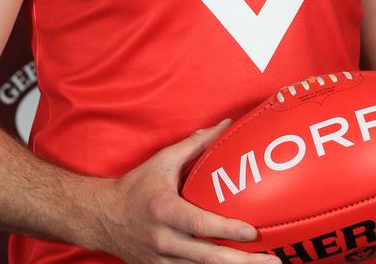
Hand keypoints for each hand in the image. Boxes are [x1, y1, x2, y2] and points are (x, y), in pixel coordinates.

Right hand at [96, 120, 277, 263]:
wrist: (102, 218)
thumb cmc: (136, 186)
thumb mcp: (163, 161)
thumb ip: (195, 144)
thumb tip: (225, 125)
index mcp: (164, 211)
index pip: (199, 224)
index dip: (226, 230)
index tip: (252, 232)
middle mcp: (164, 240)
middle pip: (207, 258)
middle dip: (242, 263)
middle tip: (272, 261)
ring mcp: (162, 261)